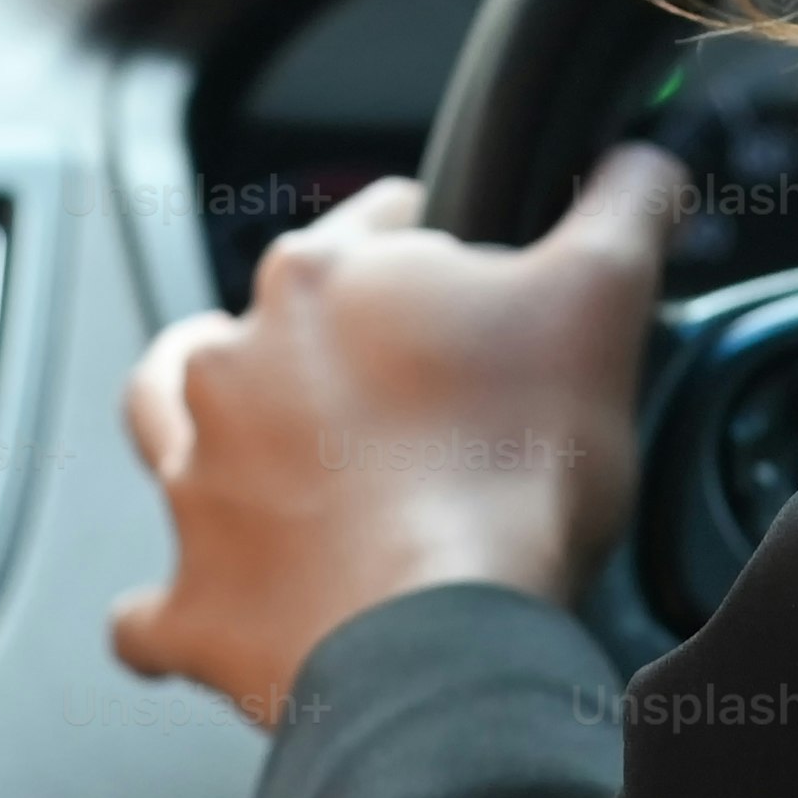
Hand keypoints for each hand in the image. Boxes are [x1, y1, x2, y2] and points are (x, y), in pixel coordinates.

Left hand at [106, 146, 690, 724]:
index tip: (469, 280)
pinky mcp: (192, 603)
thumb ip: (623, 213)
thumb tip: (643, 165)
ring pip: (164, 426)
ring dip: (203, 432)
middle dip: (316, 341)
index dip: (431, 246)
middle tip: (392, 387)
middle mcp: (231, 368)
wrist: (446, 632)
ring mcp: (198, 486)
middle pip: (262, 320)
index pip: (375, 228)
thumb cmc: (514, 467)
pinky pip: (155, 612)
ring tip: (260, 456)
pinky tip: (216, 613)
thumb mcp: (601, 304)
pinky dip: (179, 614)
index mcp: (317, 282)